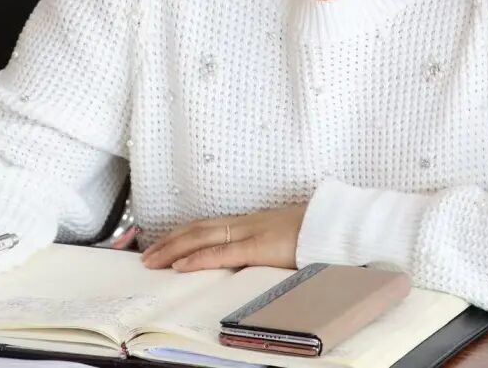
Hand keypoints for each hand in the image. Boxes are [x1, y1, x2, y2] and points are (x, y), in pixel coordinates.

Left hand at [141, 203, 307, 271]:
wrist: (340, 225)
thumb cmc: (320, 234)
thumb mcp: (288, 237)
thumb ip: (269, 244)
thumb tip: (259, 258)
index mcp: (254, 221)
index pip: (211, 225)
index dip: (185, 233)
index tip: (165, 243)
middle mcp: (248, 222)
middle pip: (199, 228)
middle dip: (170, 240)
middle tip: (148, 255)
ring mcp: (253, 232)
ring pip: (203, 237)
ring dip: (174, 248)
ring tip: (154, 260)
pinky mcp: (261, 247)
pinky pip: (223, 253)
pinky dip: (198, 258)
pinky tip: (181, 265)